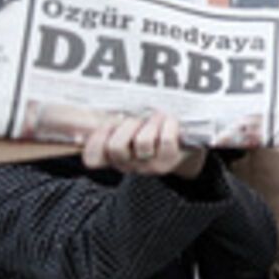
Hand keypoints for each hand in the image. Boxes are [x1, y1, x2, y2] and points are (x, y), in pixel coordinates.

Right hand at [82, 112, 205, 178]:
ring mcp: (148, 166)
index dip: (96, 140)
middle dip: (128, 125)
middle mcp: (127, 165)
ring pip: (143, 142)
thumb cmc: (151, 132)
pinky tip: (170, 121)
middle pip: (116, 147)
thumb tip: (99, 111)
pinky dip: (169, 125)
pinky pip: (165, 140)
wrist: (185, 147)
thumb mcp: (130, 128)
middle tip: (138, 119)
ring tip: (157, 117)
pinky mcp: (168, 162)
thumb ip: (113, 123)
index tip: (109, 125)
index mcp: (112, 157)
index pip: (93, 159)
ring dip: (151, 124)